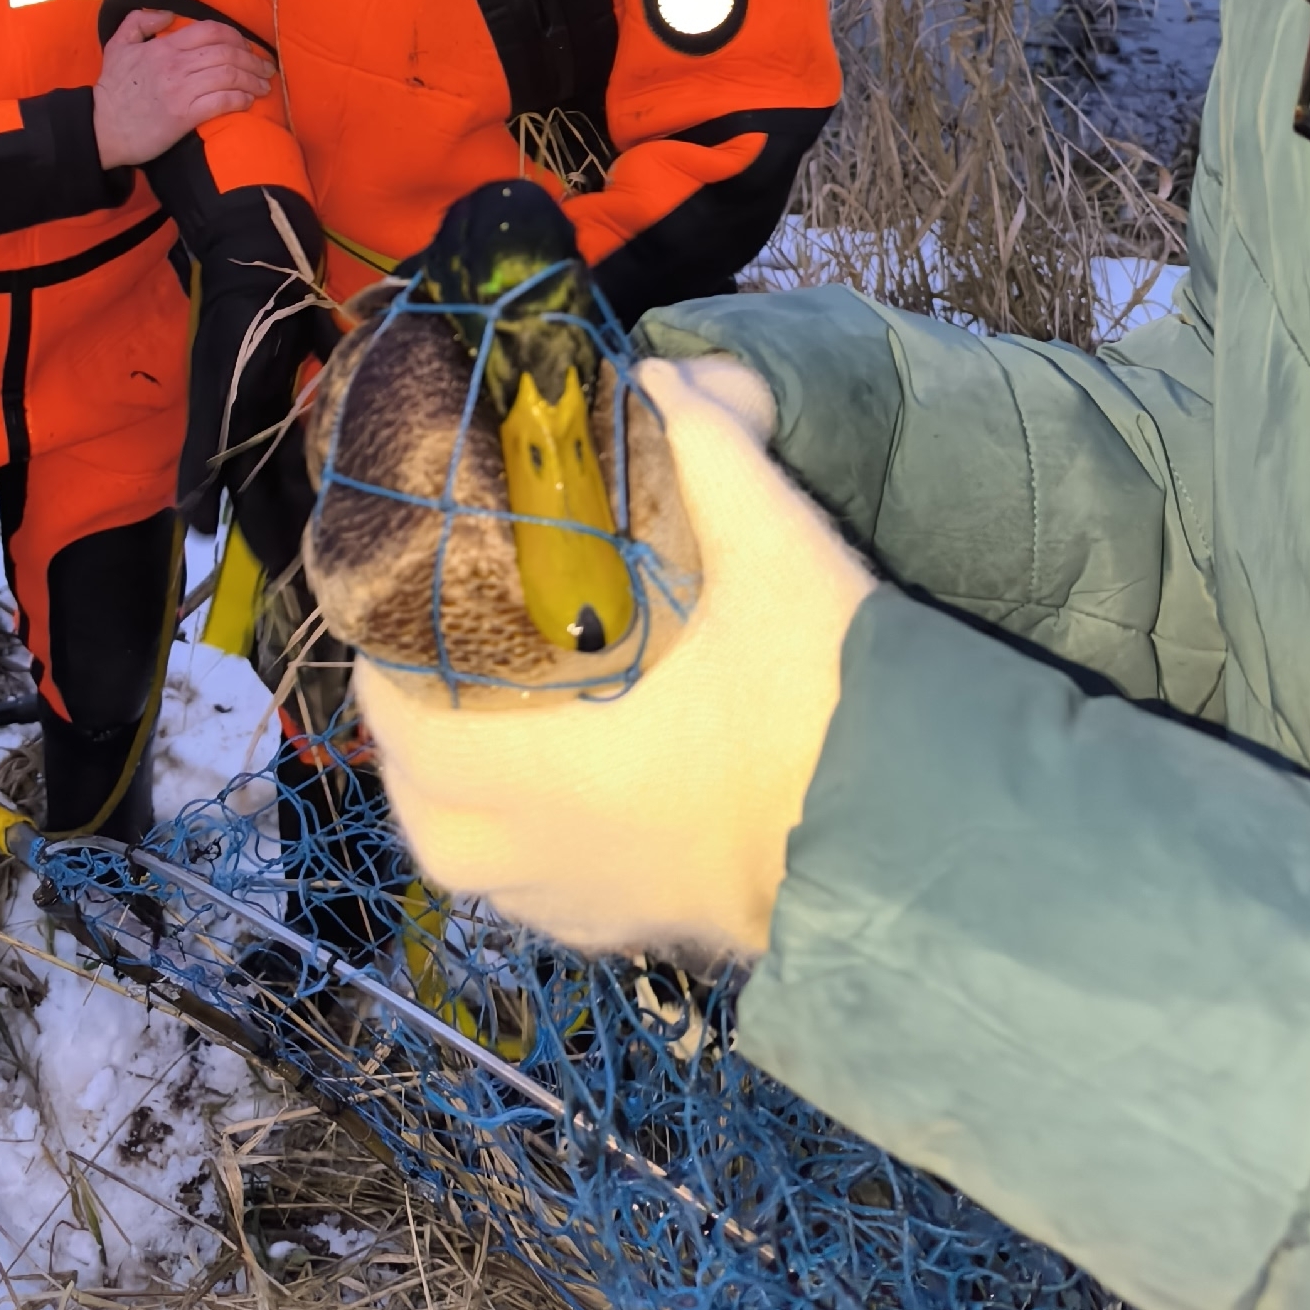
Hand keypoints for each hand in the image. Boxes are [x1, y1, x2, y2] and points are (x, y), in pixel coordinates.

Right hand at [93, 9, 271, 167]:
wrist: (100, 129)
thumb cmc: (111, 90)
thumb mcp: (118, 46)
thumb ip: (140, 22)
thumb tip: (168, 14)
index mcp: (164, 46)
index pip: (211, 31)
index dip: (236, 37)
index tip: (247, 48)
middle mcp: (175, 64)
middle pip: (227, 53)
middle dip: (252, 59)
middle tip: (265, 68)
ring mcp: (181, 90)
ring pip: (229, 76)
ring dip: (252, 80)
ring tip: (263, 87)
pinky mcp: (184, 116)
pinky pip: (222, 102)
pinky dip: (240, 99)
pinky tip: (248, 101)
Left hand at [354, 355, 876, 959]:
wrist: (921, 843)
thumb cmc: (825, 699)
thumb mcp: (774, 548)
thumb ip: (709, 447)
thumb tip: (659, 373)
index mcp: (533, 761)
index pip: (400, 714)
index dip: (388, 657)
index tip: (406, 604)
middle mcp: (533, 848)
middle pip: (418, 791)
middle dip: (420, 717)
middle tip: (449, 646)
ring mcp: (574, 906)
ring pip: (463, 851)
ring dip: (457, 788)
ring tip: (487, 716)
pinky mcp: (623, 936)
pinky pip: (527, 894)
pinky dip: (517, 844)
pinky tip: (555, 791)